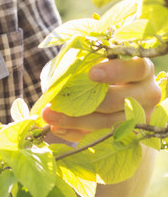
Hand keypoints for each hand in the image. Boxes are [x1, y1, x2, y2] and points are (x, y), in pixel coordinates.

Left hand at [41, 56, 160, 143]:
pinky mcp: (130, 135)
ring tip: (49, 117)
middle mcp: (148, 94)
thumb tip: (59, 78)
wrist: (112, 88)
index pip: (135, 69)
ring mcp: (141, 117)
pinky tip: (58, 128)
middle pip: (120, 101)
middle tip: (55, 103)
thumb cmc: (99, 66)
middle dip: (85, 102)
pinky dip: (77, 133)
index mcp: (142, 68)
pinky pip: (102, 138)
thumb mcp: (93, 58)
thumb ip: (83, 62)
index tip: (92, 73)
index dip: (115, 71)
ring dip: (76, 121)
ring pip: (109, 123)